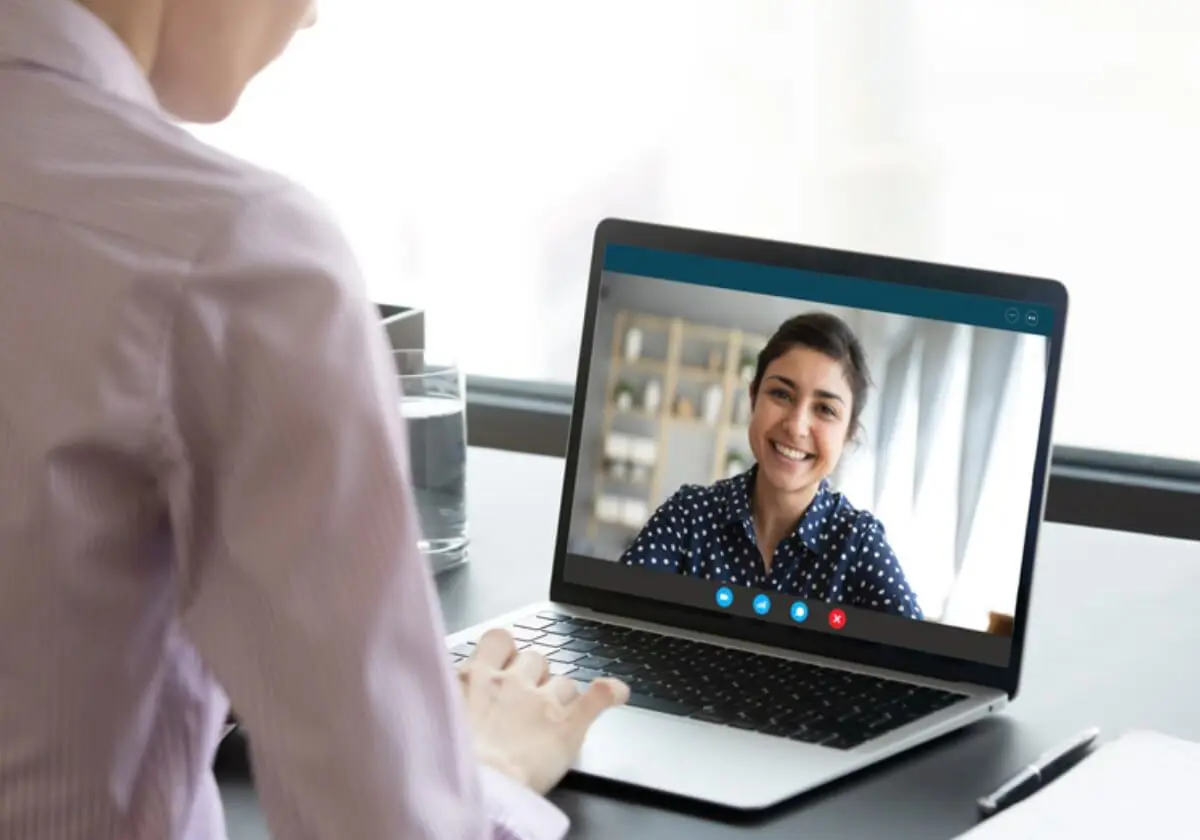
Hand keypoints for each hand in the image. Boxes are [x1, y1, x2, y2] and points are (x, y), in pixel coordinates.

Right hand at [458, 627, 629, 794]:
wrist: (475, 789)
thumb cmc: (451, 762)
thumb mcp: (437, 716)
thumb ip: (449, 696)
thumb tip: (447, 691)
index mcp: (475, 679)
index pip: (498, 639)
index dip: (505, 650)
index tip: (504, 662)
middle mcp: (511, 683)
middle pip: (535, 658)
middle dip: (534, 674)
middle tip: (525, 702)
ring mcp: (542, 701)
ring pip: (564, 680)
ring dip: (562, 693)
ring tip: (551, 717)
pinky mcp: (567, 725)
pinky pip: (598, 696)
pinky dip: (610, 693)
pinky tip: (617, 692)